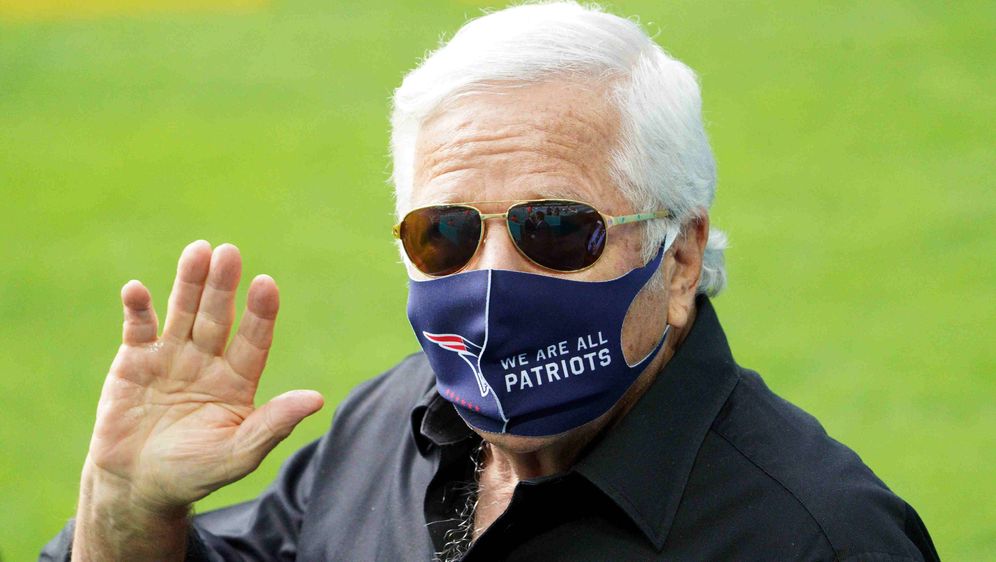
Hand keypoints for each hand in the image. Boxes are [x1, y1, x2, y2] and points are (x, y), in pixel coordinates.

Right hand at [85, 241, 323, 513]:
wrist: (137, 486)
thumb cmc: (194, 472)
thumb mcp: (239, 453)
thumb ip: (274, 423)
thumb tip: (317, 399)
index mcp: (238, 379)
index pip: (255, 339)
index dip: (261, 313)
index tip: (265, 284)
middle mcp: (208, 360)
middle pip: (219, 316)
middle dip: (223, 286)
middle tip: (229, 253)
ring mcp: (171, 356)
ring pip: (183, 311)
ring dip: (189, 282)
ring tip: (198, 251)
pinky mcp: (135, 360)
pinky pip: (138, 327)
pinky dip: (137, 308)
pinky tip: (137, 290)